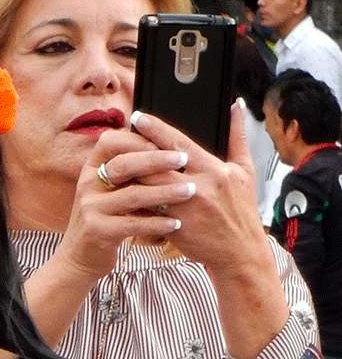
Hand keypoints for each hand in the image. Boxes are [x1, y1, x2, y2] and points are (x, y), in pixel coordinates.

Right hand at [56, 128, 195, 288]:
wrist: (79, 258)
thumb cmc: (103, 220)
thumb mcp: (108, 191)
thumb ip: (127, 173)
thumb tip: (159, 146)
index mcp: (91, 169)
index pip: (110, 142)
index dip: (136, 139)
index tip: (164, 143)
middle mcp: (88, 185)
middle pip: (123, 165)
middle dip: (156, 160)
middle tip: (183, 159)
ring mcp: (90, 208)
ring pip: (132, 195)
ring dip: (164, 192)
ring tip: (189, 191)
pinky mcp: (97, 231)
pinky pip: (132, 224)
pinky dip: (156, 223)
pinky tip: (175, 223)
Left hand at [127, 105, 288, 358]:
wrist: (239, 253)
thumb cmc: (242, 211)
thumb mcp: (245, 171)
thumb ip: (237, 136)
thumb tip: (235, 105)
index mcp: (214, 169)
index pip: (179, 143)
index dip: (155, 128)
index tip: (136, 117)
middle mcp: (199, 187)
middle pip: (157, 163)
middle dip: (134, 149)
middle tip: (115, 138)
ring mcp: (185, 209)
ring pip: (149, 187)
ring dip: (130, 175)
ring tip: (113, 164)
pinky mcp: (175, 228)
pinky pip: (150, 211)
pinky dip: (136, 201)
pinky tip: (122, 193)